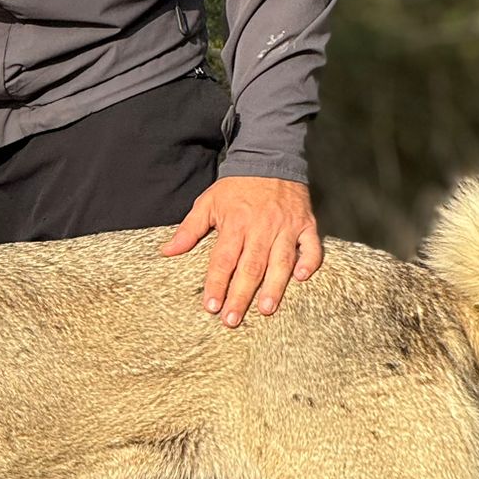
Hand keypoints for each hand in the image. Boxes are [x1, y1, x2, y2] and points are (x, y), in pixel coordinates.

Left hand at [160, 177, 322, 326]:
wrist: (269, 158)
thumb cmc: (236, 187)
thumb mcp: (208, 202)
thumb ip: (189, 229)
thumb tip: (167, 251)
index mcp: (235, 223)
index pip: (223, 259)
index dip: (217, 283)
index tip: (210, 306)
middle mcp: (261, 227)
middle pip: (250, 266)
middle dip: (241, 295)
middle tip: (232, 319)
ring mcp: (286, 226)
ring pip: (281, 261)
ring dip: (274, 286)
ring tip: (265, 310)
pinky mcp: (306, 224)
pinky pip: (311, 246)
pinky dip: (309, 262)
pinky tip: (301, 279)